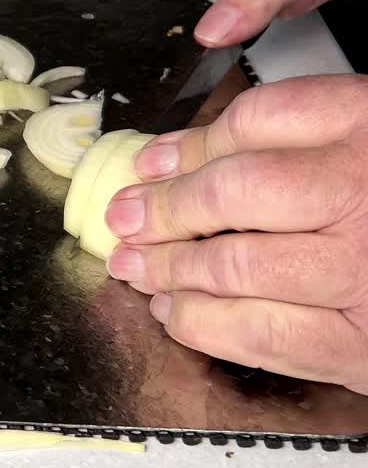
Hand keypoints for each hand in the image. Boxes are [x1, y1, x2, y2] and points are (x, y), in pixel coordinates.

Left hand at [102, 74, 367, 393]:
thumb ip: (303, 131)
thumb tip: (186, 153)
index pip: (259, 119)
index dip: (190, 142)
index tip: (153, 160)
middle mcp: (364, 196)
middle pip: (232, 191)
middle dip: (164, 208)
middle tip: (124, 217)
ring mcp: (360, 276)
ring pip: (232, 266)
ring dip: (167, 269)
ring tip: (134, 265)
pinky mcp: (359, 348)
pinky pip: (258, 335)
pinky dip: (201, 325)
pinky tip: (174, 313)